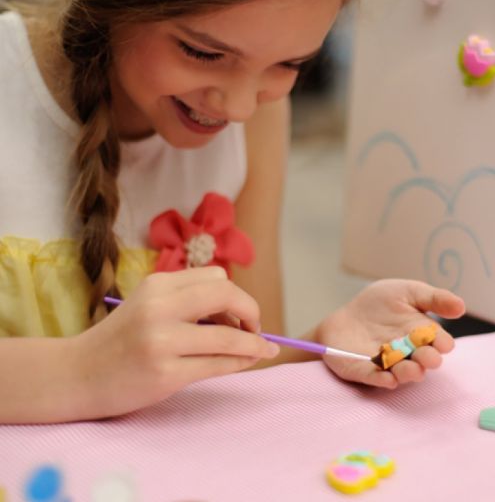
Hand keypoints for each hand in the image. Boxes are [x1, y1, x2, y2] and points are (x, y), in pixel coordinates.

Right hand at [72, 267, 279, 416]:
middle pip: (227, 294)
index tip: (240, 314)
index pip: (217, 277)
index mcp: (158, 284)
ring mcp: (161, 340)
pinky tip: (247, 362)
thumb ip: (189, 301)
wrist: (76, 374)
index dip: (237, 295)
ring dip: (253, 343)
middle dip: (252, 311)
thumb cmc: (120, 340)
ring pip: (228, 335)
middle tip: (256, 329)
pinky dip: (241, 362)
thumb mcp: (149, 305)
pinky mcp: (165, 373)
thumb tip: (243, 315)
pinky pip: (218, 364)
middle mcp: (160, 306)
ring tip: (261, 349)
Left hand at [315, 279, 464, 388]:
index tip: (443, 342)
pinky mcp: (364, 371)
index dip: (441, 343)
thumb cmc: (379, 304)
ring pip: (402, 373)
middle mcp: (408, 353)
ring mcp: (387, 364)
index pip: (437, 342)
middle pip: (422, 360)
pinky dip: (381, 379)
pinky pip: (374, 378)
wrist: (345, 316)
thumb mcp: (406, 292)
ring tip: (412, 369)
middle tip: (429, 358)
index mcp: (421, 334)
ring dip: (408, 372)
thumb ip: (434, 298)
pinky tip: (387, 379)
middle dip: (427, 359)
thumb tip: (462, 306)